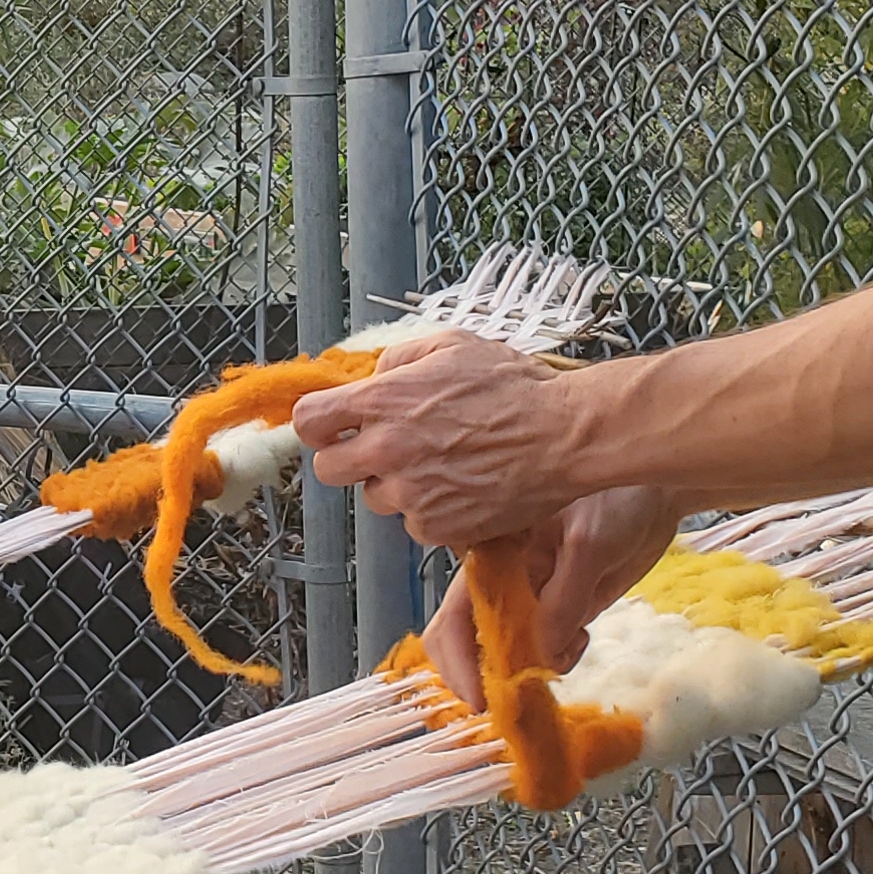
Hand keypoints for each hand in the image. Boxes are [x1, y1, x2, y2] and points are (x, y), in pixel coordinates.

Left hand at [294, 333, 587, 549]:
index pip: (309, 422)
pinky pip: (414, 522)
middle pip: (329, 470)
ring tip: (442, 463)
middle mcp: (388, 452)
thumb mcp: (452, 345)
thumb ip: (400, 360)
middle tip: (386, 448)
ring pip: (376, 497)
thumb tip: (375, 377)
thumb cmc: (515, 388)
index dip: (320, 424)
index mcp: (384, 403)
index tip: (334, 425)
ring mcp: (411, 495)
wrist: (563, 435)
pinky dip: (432, 509)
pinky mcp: (437, 528)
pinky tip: (462, 485)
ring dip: (397, 485)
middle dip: (350, 459)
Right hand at [417, 488, 679, 701]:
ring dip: (525, 670)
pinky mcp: (560, 611)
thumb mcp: (588, 542)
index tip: (480, 698)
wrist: (660, 493)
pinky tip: (581, 639)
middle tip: (518, 700)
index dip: (458, 660)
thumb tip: (545, 656)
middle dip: (486, 675)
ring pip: (506, 652)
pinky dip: (557, 660)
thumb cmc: (617, 496)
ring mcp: (529, 599)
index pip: (454, 613)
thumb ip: (563, 599)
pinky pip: (545, 650)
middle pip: (467, 640)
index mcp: (489, 555)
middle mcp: (500, 581)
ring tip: (571, 648)